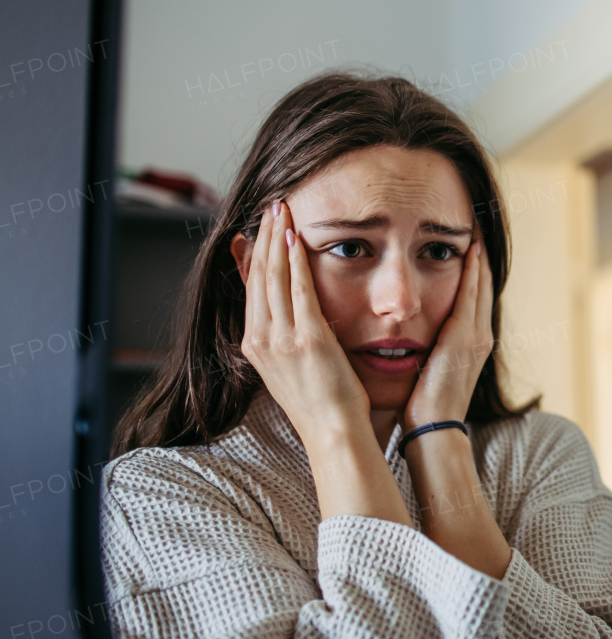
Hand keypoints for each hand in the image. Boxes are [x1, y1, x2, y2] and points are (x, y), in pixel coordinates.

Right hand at [240, 200, 370, 446]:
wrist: (333, 432)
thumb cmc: (322, 401)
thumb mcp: (292, 364)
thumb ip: (286, 332)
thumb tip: (285, 306)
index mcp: (255, 345)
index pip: (250, 287)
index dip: (254, 252)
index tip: (259, 225)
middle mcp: (260, 339)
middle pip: (257, 275)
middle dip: (263, 237)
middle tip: (271, 206)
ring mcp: (281, 340)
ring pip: (272, 277)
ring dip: (276, 239)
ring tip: (281, 210)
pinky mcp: (306, 339)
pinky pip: (298, 291)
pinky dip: (295, 262)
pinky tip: (295, 238)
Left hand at [405, 234, 493, 426]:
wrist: (433, 429)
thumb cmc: (423, 408)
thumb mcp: (427, 374)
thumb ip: (425, 353)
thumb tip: (404, 341)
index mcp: (471, 346)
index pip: (475, 301)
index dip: (473, 275)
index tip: (467, 250)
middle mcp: (480, 337)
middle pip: (483, 288)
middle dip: (480, 261)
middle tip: (477, 231)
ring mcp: (476, 337)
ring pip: (481, 287)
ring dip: (479, 259)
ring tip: (476, 233)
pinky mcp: (465, 337)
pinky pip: (471, 294)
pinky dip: (473, 271)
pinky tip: (470, 250)